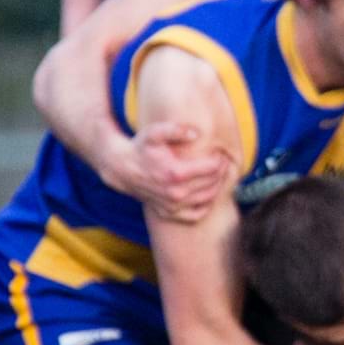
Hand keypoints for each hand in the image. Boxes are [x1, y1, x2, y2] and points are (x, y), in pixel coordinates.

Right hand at [106, 122, 228, 223]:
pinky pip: (197, 215)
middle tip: (221, 162)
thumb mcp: (154, 133)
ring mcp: (172, 205)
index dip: (220, 159)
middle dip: (221, 171)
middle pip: (213, 183)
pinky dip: (206, 205)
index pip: (212, 168)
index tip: (218, 153)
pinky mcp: (169, 213)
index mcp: (175, 173)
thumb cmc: (142, 148)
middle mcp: (175, 193)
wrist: (123, 168)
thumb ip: (175, 129)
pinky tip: (206, 193)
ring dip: (217, 186)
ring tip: (216, 175)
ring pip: (208, 198)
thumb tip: (196, 134)